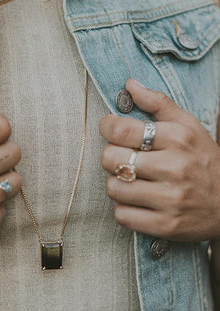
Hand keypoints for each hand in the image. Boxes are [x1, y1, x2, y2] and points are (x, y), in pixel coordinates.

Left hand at [99, 79, 219, 241]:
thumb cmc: (204, 159)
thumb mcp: (188, 125)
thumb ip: (158, 103)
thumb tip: (130, 84)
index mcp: (177, 138)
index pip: (122, 130)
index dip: (107, 127)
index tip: (109, 128)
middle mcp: (174, 168)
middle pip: (111, 159)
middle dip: (110, 157)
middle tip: (122, 158)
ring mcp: (171, 199)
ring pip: (113, 188)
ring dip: (116, 183)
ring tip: (131, 180)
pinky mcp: (167, 225)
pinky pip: (122, 216)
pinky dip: (123, 209)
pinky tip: (136, 202)